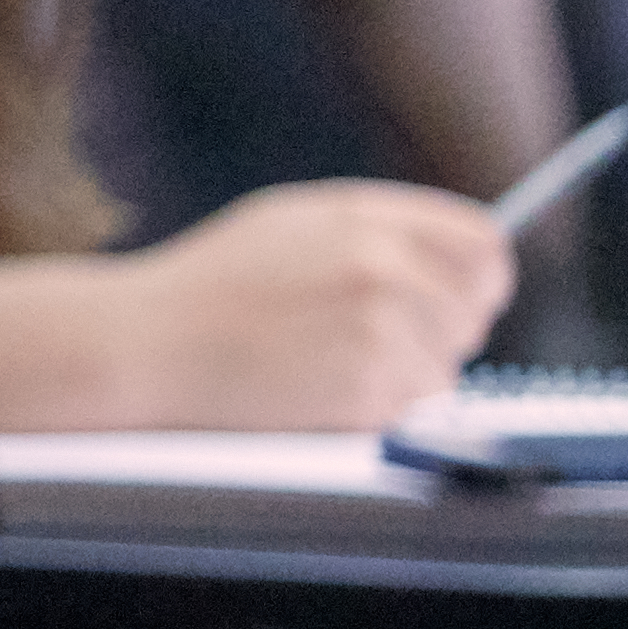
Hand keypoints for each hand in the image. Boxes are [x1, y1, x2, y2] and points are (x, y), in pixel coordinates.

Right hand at [106, 182, 510, 429]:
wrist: (144, 344)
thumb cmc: (213, 286)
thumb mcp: (291, 224)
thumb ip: (378, 229)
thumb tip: (471, 253)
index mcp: (366, 219)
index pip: (482, 247)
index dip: (478, 278)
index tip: (459, 298)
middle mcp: (384, 269)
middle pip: (471, 313)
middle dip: (435, 332)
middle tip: (363, 339)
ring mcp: (380, 333)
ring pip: (445, 369)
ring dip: (403, 376)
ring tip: (324, 364)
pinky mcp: (368, 392)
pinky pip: (411, 409)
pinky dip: (375, 408)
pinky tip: (315, 389)